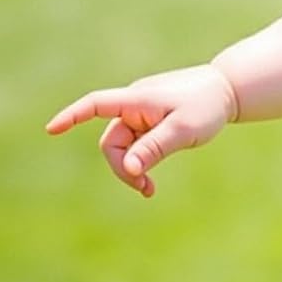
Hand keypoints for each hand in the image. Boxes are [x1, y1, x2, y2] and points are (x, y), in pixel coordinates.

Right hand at [45, 64, 238, 197]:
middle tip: (145, 188)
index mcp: (137, 100)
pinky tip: (148, 182)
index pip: (96, 104)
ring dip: (133, 169)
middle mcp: (134, 105)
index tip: (52, 130)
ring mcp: (142, 114)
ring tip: (149, 190)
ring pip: (125, 147)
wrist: (230, 91)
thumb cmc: (207, 106)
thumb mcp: (183, 130)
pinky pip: (138, 146)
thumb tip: (129, 169)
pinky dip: (142, 162)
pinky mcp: (152, 122)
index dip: (72, 116)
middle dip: (122, 167)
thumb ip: (155, 148)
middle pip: (112, 141)